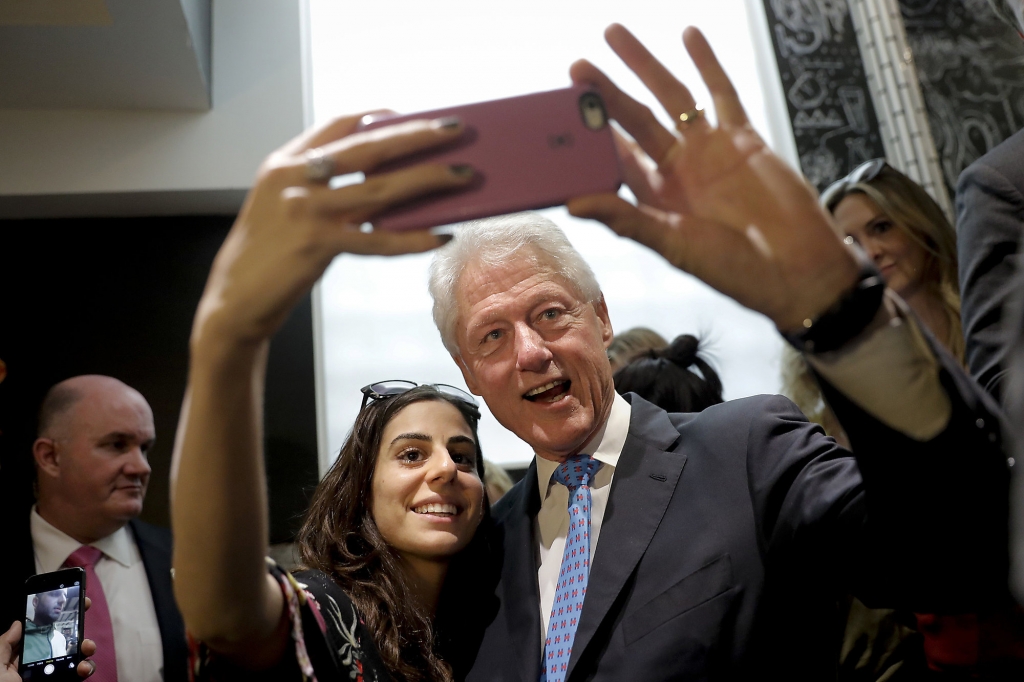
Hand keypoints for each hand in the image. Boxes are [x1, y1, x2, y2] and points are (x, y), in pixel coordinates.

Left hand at [1, 615, 96, 679]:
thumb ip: (5, 644)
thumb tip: (17, 623)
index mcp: (20, 657)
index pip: (40, 633)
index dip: (55, 617)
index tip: (71, 601)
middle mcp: (39, 663)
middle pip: (62, 641)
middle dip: (76, 628)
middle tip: (84, 616)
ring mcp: (53, 675)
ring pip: (75, 657)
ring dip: (85, 648)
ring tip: (86, 648)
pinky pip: (77, 676)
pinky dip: (85, 669)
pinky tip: (83, 668)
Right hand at [193, 114, 473, 348]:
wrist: (233, 300)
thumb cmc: (266, 256)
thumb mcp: (285, 207)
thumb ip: (323, 188)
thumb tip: (388, 184)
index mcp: (284, 163)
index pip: (338, 126)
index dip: (378, 117)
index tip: (411, 113)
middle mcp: (293, 179)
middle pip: (368, 148)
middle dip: (416, 136)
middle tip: (454, 128)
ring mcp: (305, 210)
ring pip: (380, 189)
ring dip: (428, 180)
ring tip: (464, 176)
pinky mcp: (317, 245)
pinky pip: (377, 239)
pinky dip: (412, 238)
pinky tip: (439, 235)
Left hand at [566, 25, 859, 332]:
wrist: (795, 268)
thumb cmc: (734, 270)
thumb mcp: (673, 245)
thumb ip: (626, 219)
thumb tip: (574, 204)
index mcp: (654, 197)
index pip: (611, 158)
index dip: (587, 135)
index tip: (560, 111)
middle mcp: (677, 170)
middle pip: (633, 120)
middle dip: (605, 92)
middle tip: (576, 66)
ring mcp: (708, 150)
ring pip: (670, 97)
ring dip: (644, 65)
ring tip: (615, 35)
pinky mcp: (742, 138)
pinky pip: (722, 93)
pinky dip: (707, 62)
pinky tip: (689, 35)